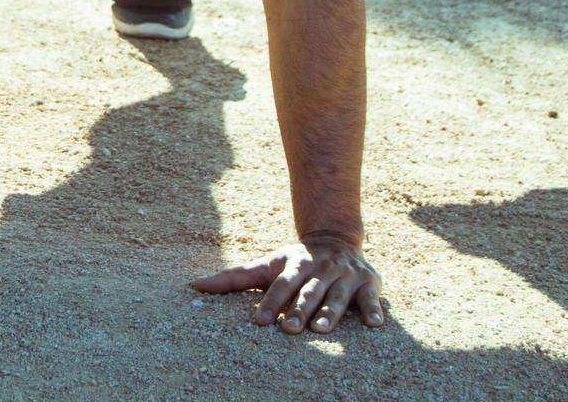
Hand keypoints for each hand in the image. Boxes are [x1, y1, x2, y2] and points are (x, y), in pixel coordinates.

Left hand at [190, 234, 383, 333]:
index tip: (259, 320)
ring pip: (336, 297)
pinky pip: (371, 299)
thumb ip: (233, 278)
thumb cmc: (294, 262)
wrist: (335, 238)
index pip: (279, 285)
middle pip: (307, 292)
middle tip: (288, 329)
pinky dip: (374, 310)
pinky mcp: (368, 283)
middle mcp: (319, 269)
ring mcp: (344, 276)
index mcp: (294, 265)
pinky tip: (375, 324)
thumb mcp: (266, 265)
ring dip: (330, 313)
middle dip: (298, 310)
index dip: (270, 301)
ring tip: (320, 329)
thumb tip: (193, 286)